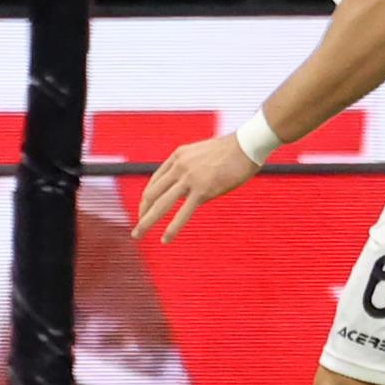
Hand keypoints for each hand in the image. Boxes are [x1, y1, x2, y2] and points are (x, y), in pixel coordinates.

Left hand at [131, 133, 261, 242]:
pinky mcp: (203, 190)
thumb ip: (190, 168)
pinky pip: (183, 213)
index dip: (146, 198)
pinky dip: (172, 228)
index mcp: (177, 156)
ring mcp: (189, 179)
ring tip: (138, 234)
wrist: (247, 145)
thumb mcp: (201, 154)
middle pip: (152, 193)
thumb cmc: (230, 151)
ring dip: (147, 221)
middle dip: (142, 212)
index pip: (154, 181)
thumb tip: (186, 188)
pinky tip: (165, 238)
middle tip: (138, 226)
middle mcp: (179, 167)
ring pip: (161, 204)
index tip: (144, 210)